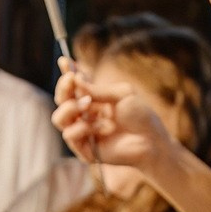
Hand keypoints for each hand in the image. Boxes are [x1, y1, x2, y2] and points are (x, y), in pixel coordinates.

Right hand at [52, 63, 176, 170]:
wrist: (151, 139)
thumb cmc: (140, 116)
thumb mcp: (120, 94)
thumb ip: (97, 89)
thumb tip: (75, 79)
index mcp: (93, 101)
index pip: (73, 87)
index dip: (67, 74)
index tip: (64, 61)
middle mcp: (85, 116)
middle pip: (61, 101)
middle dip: (64, 88)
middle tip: (72, 80)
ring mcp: (83, 134)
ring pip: (59, 119)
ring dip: (70, 107)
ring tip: (88, 104)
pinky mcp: (85, 150)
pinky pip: (70, 136)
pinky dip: (83, 127)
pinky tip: (104, 127)